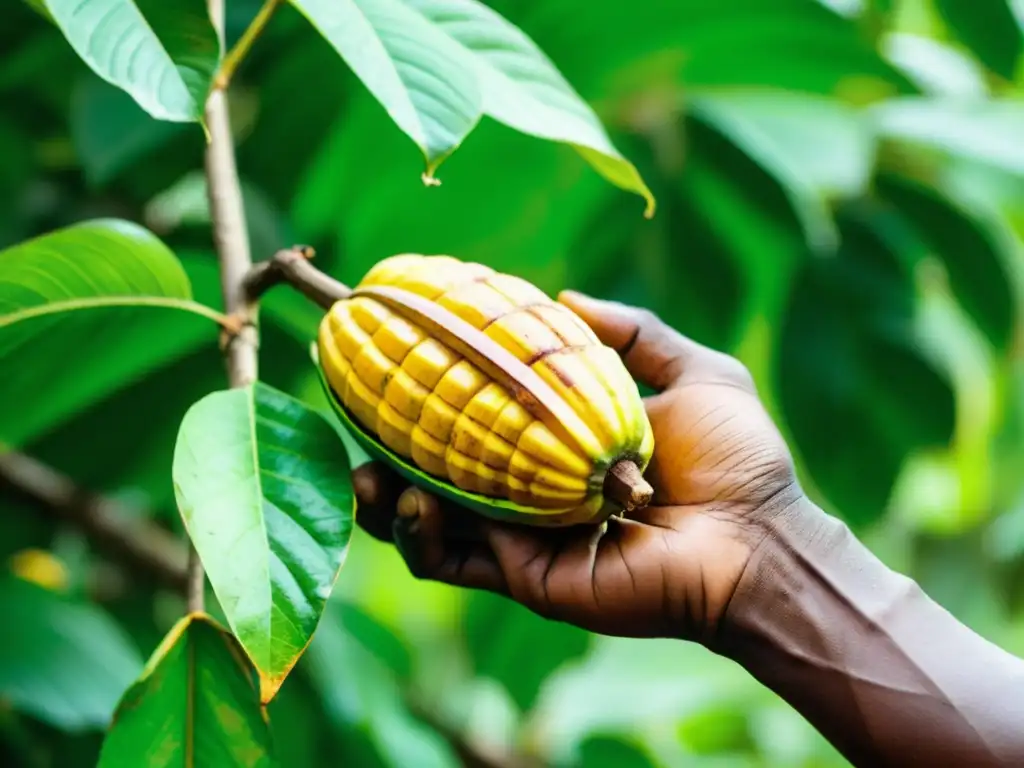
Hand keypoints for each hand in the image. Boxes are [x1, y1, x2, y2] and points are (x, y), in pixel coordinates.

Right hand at [352, 292, 802, 640]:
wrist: (758, 539)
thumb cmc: (737, 459)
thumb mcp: (693, 373)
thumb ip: (634, 333)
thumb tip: (564, 296)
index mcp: (562, 448)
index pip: (487, 418)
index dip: (443, 391)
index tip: (405, 354)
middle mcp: (532, 494)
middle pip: (441, 470)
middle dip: (390, 449)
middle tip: (359, 414)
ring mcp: (522, 539)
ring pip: (429, 522)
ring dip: (385, 498)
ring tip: (366, 473)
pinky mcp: (524, 578)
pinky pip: (450, 561)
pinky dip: (418, 534)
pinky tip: (412, 499)